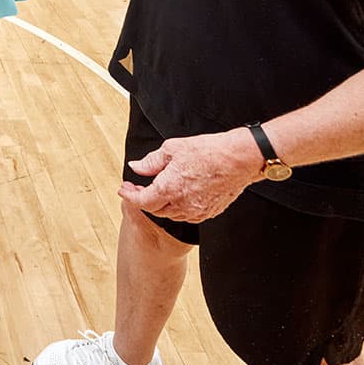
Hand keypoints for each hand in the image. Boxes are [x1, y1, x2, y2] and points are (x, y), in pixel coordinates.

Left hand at [118, 128, 263, 221]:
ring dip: (161, 204)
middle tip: (138, 186)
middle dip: (144, 198)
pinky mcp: (209, 212)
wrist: (239, 159)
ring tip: (159, 188)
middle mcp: (181, 205)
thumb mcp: (172, 149)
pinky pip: (186, 215)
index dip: (129, 195)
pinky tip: (179, 194)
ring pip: (170, 214)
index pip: (141, 201)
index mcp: (169, 189)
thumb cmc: (208, 151)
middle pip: (154, 209)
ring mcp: (196, 212)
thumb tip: (136, 167)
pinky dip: (178, 207)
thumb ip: (151, 161)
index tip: (124, 189)